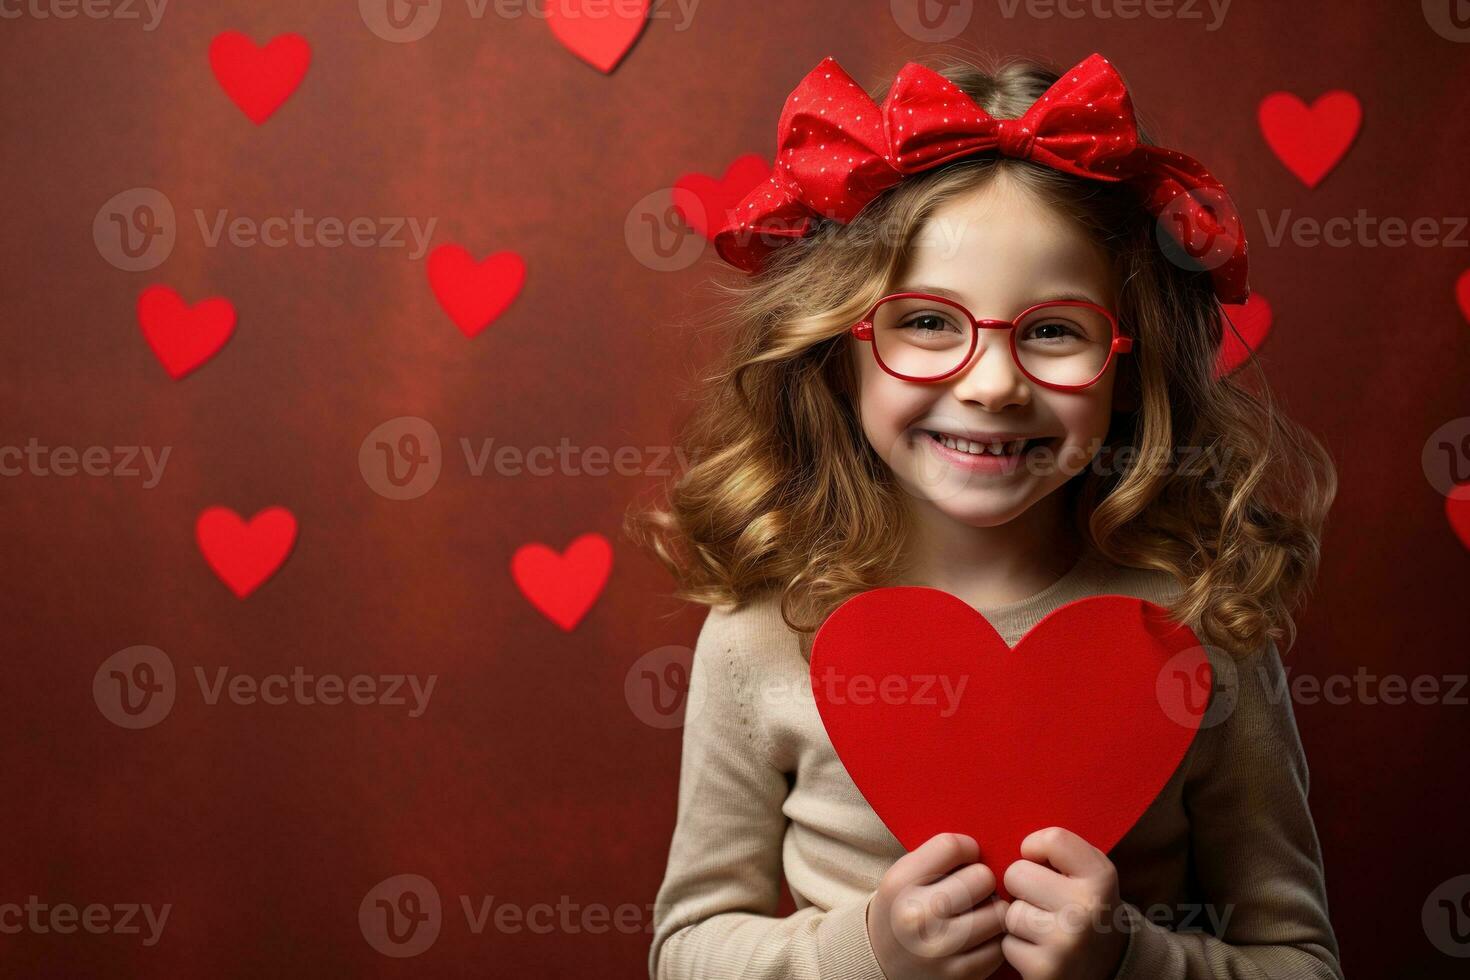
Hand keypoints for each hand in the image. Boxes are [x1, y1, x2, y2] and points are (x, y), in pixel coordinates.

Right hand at [867, 832, 1008, 978]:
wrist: (880, 964)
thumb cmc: (902, 909)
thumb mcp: (903, 876)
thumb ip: (938, 859)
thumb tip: (990, 850)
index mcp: (900, 884)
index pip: (952, 846)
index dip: (968, 848)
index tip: (966, 859)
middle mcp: (918, 916)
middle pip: (982, 877)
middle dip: (983, 880)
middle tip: (973, 889)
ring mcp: (940, 949)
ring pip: (1000, 912)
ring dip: (994, 910)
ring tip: (979, 912)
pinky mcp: (961, 975)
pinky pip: (1001, 946)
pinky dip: (994, 939)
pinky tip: (978, 937)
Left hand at [999, 827, 1128, 979]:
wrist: (1111, 967)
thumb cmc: (1085, 907)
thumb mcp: (1090, 871)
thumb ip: (1060, 849)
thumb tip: (1020, 846)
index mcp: (1100, 878)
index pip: (1052, 840)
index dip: (1036, 848)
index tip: (1043, 862)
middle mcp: (1086, 910)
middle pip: (1016, 874)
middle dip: (1021, 886)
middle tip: (1043, 901)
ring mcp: (1065, 943)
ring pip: (1009, 912)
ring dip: (1020, 920)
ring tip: (1045, 928)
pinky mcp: (1045, 971)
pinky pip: (1007, 945)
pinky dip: (1019, 948)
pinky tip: (1042, 951)